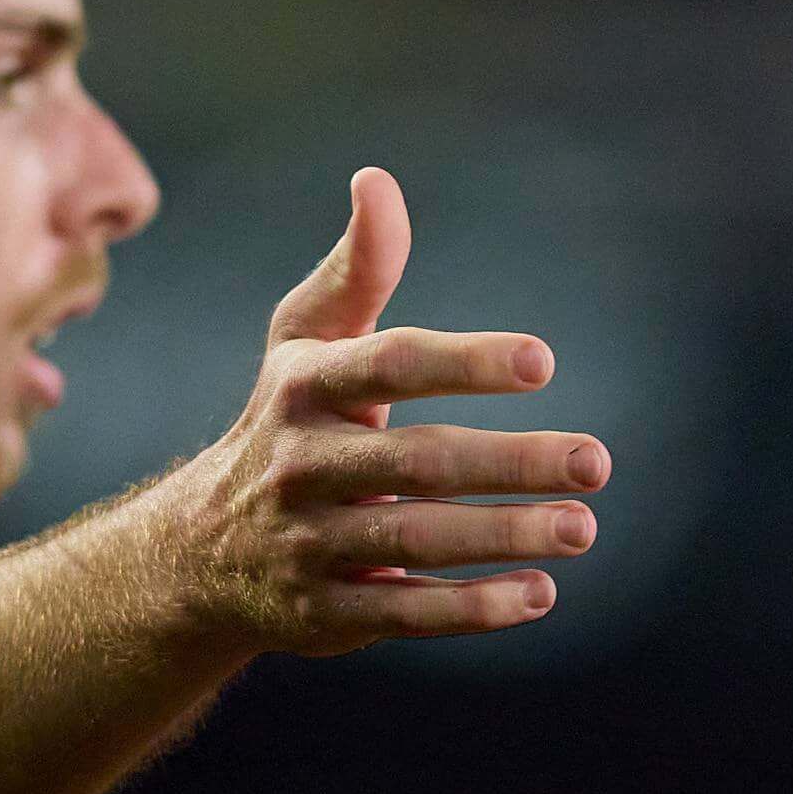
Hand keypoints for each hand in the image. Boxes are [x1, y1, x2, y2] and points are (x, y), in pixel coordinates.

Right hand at [154, 165, 608, 653]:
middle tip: (597, 461)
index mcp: (302, 389)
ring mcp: (309, 545)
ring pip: (416, 538)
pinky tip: (541, 594)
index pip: (389, 365)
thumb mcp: (305, 344)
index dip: (464, 361)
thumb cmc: (284, 426)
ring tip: (583, 527)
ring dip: (505, 534)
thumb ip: (357, 270)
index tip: (543, 361)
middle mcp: (299, 466)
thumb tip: (377, 180)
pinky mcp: (324, 613)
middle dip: (511, 462)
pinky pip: (405, 611)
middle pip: (417, 460)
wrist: (195, 555)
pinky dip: (473, 608)